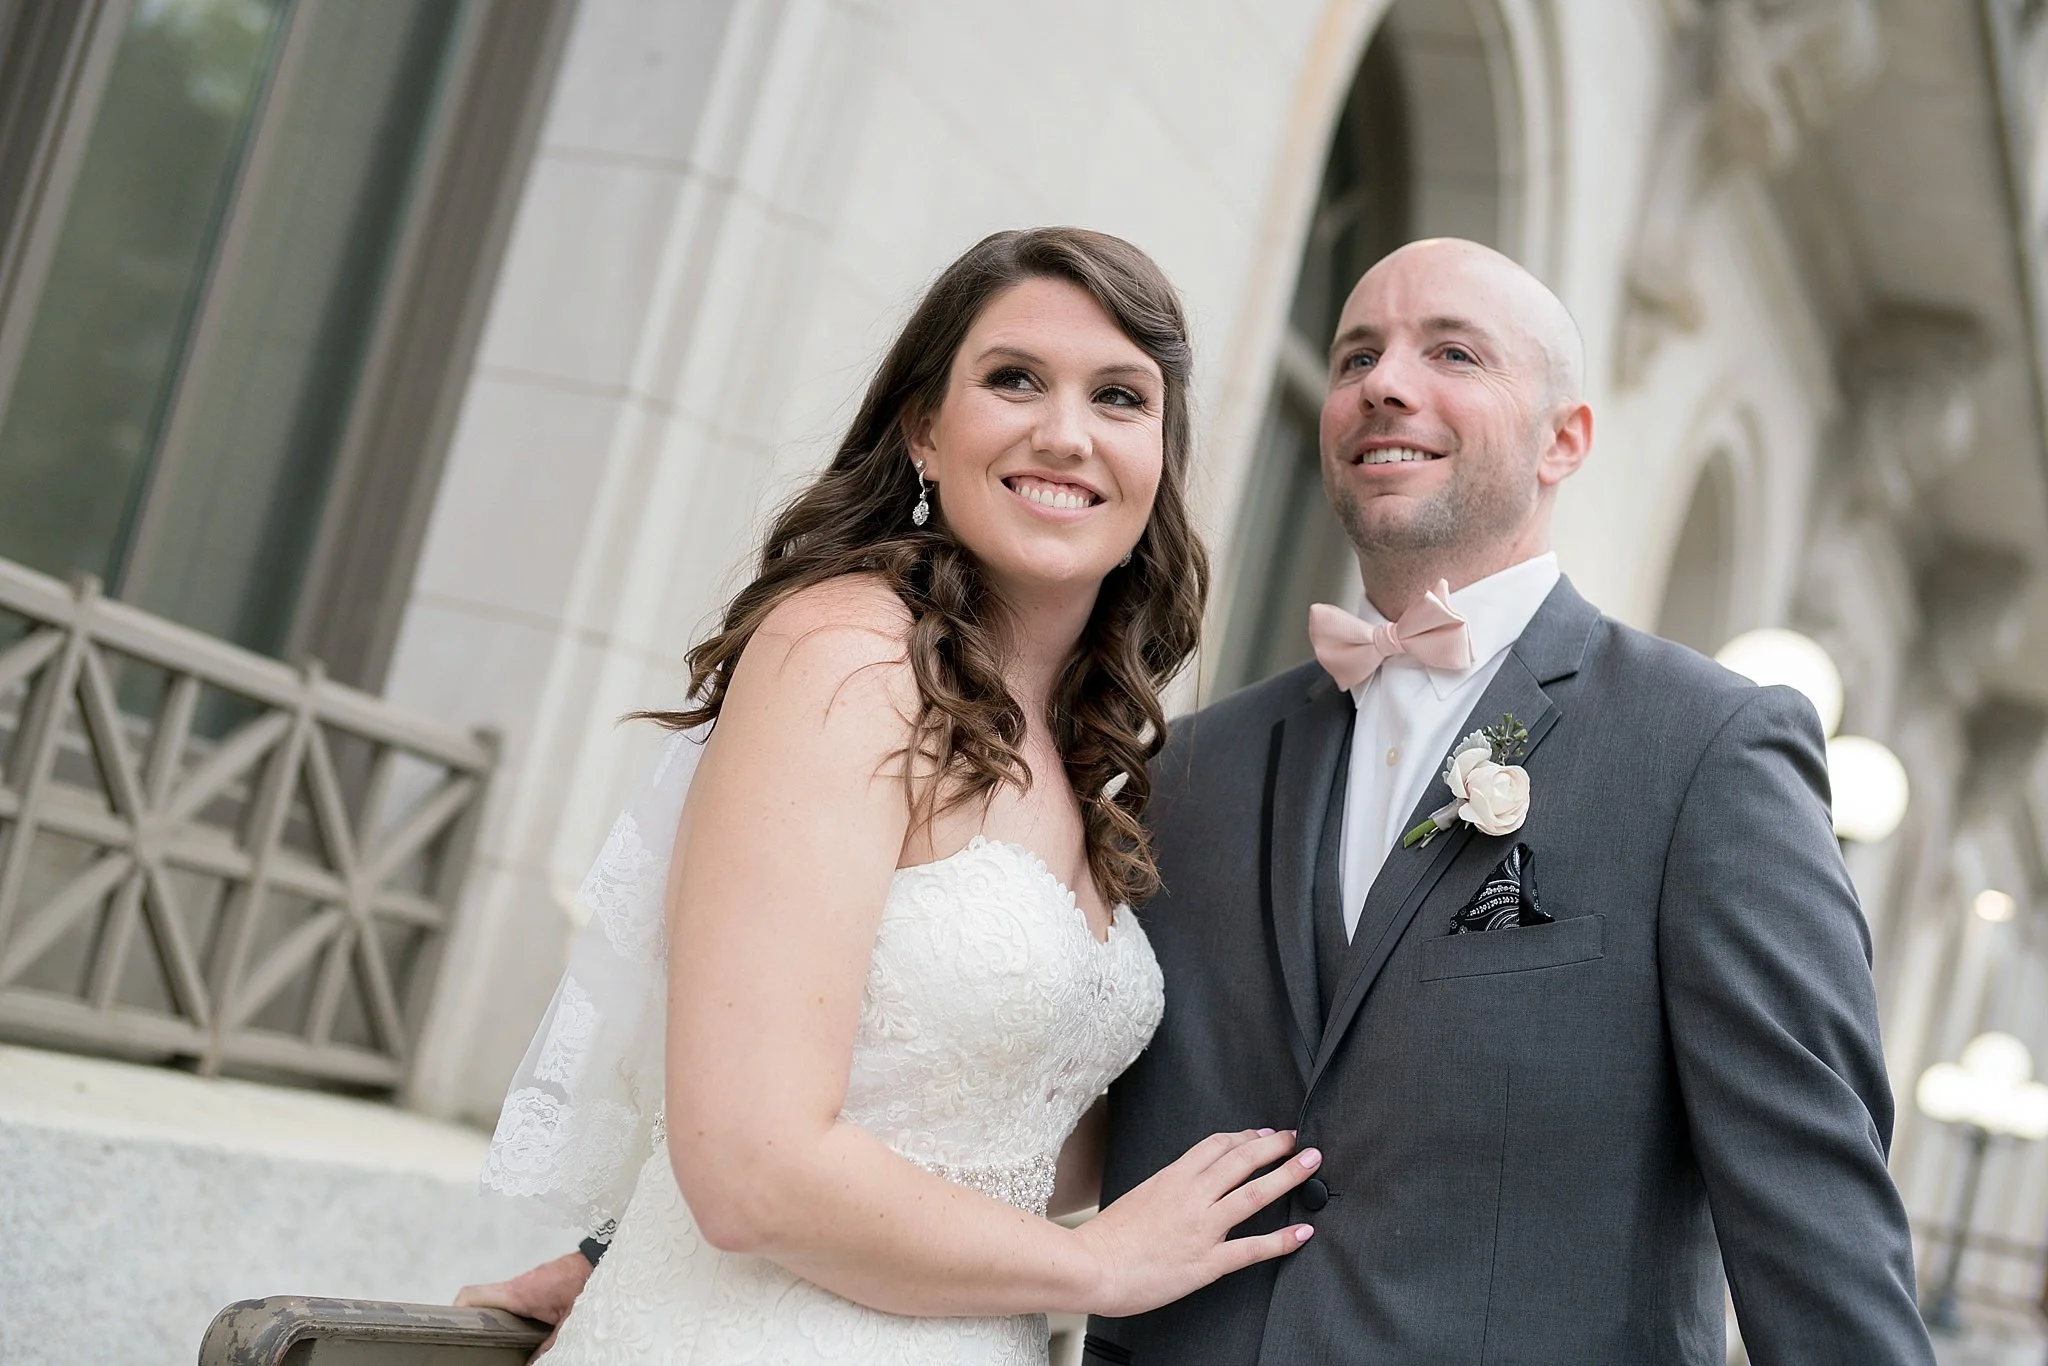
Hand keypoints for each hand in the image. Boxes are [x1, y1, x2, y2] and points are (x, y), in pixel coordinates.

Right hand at [455, 1250, 594, 1358]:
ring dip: (494, 1318)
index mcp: (518, 1292)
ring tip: (493, 1341)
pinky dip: (511, 1313)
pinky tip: (518, 1330)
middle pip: (480, 1301)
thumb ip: (549, 1345)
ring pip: (498, 1302)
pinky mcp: (536, 1285)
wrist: (604, 1259)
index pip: (472, 1295)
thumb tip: (533, 1363)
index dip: (455, 1310)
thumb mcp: (567, 1321)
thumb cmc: (586, 1282)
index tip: (449, 1326)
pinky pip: (514, 1300)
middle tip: (471, 1342)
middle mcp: (517, 1286)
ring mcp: (525, 1284)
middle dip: (473, 1321)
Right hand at [1072, 1128, 1317, 1316]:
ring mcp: (1202, 1228)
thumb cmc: (1108, 1237)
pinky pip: (1252, 1248)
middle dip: (1275, 1146)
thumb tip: (1188, 1182)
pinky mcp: (1207, 1262)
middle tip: (1298, 1138)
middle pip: (1241, 1160)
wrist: (1092, 1267)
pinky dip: (1281, 1240)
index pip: (1216, 1145)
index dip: (1245, 1137)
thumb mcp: (1139, 1196)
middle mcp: (1191, 1196)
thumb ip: (1169, 1187)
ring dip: (1288, 1176)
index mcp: (1172, 1177)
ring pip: (1254, 1194)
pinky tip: (1302, 1233)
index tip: (1262, 1135)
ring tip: (1311, 1164)